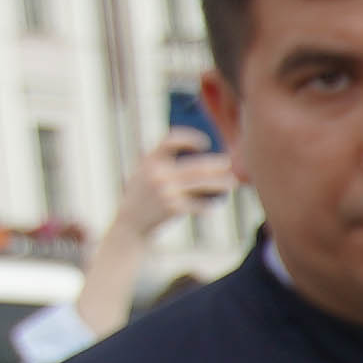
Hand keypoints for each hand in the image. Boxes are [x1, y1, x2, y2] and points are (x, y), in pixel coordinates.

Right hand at [73, 135, 240, 330]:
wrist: (130, 224)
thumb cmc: (141, 197)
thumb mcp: (142, 173)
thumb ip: (159, 161)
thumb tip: (189, 152)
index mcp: (150, 160)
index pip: (171, 140)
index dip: (189, 138)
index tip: (204, 143)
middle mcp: (158, 173)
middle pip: (195, 165)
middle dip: (216, 165)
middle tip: (228, 164)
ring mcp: (166, 190)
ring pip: (201, 184)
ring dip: (220, 183)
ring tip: (232, 183)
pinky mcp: (173, 208)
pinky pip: (198, 204)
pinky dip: (208, 204)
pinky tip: (214, 204)